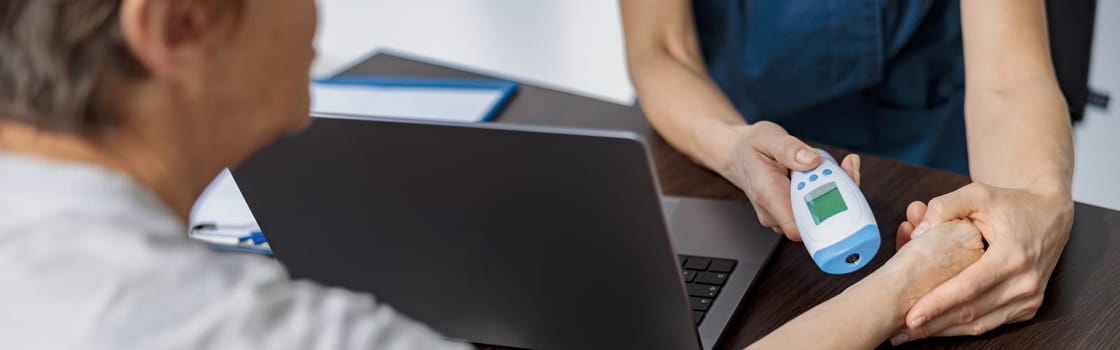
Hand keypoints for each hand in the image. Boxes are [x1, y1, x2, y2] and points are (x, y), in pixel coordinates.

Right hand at [716, 122, 860, 240]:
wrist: (739, 156)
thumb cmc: (751, 148)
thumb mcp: (767, 136)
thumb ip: (789, 148)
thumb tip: (811, 160)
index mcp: (767, 195)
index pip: (796, 228)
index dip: (822, 219)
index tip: (839, 193)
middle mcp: (774, 212)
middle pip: (815, 222)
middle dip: (838, 197)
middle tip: (846, 166)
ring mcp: (783, 216)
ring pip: (819, 217)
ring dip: (836, 194)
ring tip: (833, 166)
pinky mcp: (792, 213)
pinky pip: (817, 211)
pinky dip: (829, 194)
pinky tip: (830, 174)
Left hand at [891, 182, 1073, 342]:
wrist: (1050, 216)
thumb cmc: (1011, 204)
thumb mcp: (977, 193)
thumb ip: (945, 206)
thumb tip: (917, 229)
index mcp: (1012, 255)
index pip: (969, 287)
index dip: (938, 304)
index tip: (911, 316)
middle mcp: (1025, 282)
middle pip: (972, 311)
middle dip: (934, 324)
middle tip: (901, 331)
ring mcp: (1030, 298)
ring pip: (980, 324)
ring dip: (945, 330)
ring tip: (912, 334)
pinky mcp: (1029, 307)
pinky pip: (991, 324)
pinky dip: (962, 327)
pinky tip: (937, 327)